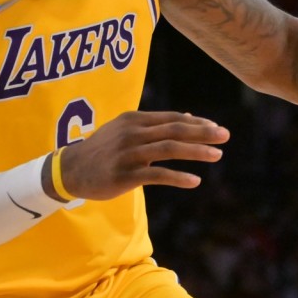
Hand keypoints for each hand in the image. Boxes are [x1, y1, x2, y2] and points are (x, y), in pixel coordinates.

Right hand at [55, 110, 228, 200]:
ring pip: (168, 149)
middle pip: (174, 130)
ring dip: (196, 152)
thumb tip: (189, 116)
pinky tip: (194, 181)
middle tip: (225, 136)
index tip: (216, 127)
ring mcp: (128, 154)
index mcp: (134, 120)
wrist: (71, 170)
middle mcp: (132, 133)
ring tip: (217, 156)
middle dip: (202, 132)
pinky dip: (177, 177)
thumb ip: (156, 124)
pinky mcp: (124, 175)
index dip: (196, 122)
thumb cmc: (104, 150)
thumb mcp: (126, 130)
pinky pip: (156, 175)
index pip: (171, 118)